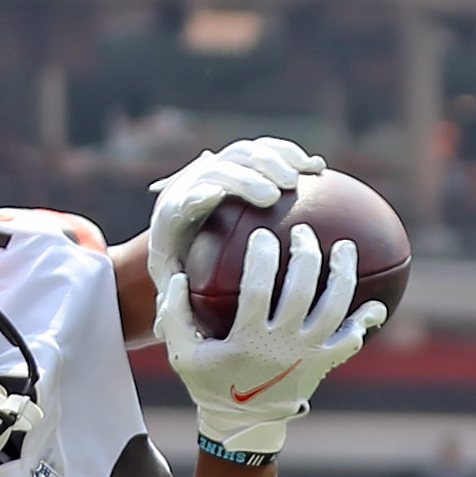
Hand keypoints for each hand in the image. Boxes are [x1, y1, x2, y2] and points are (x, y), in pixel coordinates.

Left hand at [146, 137, 323, 290]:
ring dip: (273, 159)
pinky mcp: (242, 162)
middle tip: (275, 193)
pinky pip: (268, 149)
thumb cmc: (182, 275)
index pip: (183, 198)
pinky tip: (315, 168)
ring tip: (298, 179)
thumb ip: (170, 305)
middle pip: (219, 167)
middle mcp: (193, 183)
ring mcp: (219, 168)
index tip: (216, 196)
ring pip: (245, 151)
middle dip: (246, 175)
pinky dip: (290, 155)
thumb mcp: (173, 291)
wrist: (182, 238)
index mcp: (172, 217)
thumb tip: (160, 327)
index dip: (198, 193)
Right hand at [157, 223, 384, 455]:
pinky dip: (365, 322)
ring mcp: (307, 355)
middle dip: (306, 254)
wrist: (243, 423)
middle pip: (302, 290)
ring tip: (345, 248)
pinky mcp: (324, 364)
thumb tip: (177, 275)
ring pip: (334, 308)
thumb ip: (174, 315)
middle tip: (304, 232)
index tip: (263, 233)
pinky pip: (351, 340)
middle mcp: (282, 344)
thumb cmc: (211, 381)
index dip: (262, 257)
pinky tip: (376, 304)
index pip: (258, 287)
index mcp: (247, 338)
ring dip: (343, 275)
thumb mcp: (182, 353)